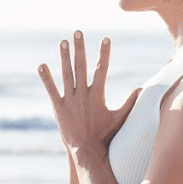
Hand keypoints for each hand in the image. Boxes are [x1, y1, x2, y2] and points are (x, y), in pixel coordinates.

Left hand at [38, 30, 139, 159]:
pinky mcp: (58, 108)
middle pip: (82, 67)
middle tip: (78, 32)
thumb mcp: (120, 118)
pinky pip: (51, 90)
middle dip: (80, 48)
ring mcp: (70, 101)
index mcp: (98, 95)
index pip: (102, 69)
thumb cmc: (105, 136)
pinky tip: (41, 65)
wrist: (87, 151)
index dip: (104, 53)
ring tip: (62, 41)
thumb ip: (130, 102)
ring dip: (64, 57)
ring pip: (66, 75)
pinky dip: (46, 77)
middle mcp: (83, 95)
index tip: (105, 38)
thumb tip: (142, 88)